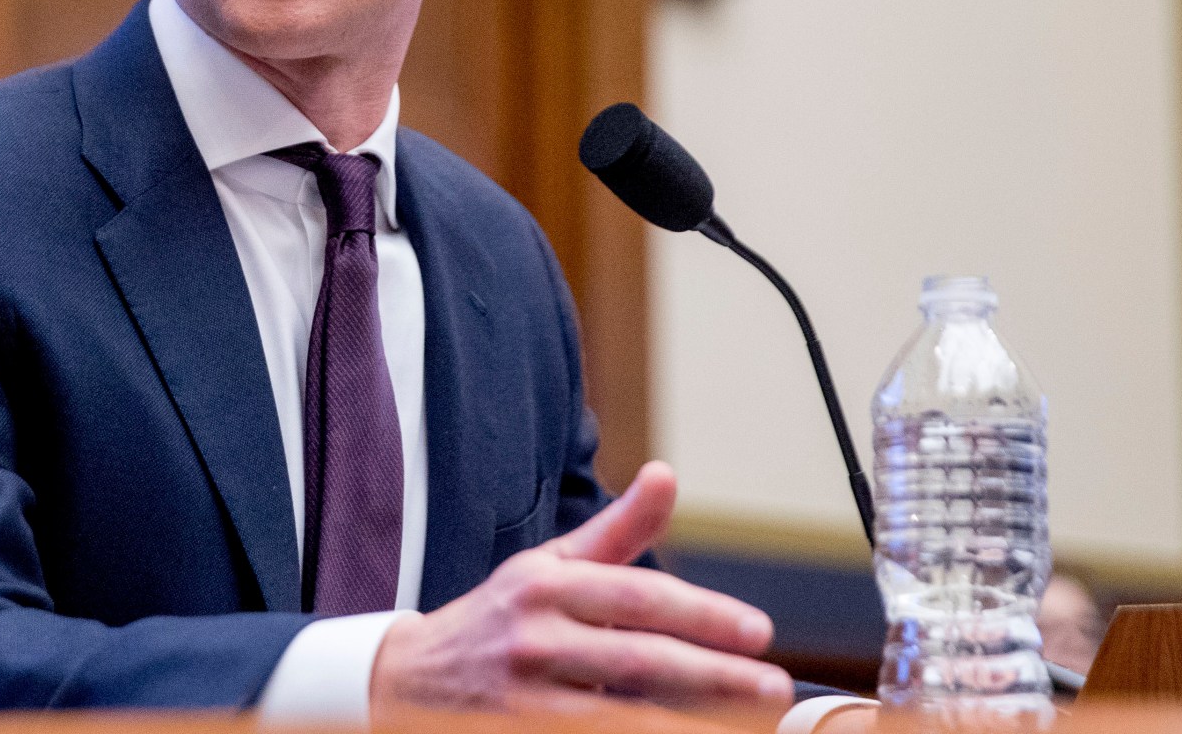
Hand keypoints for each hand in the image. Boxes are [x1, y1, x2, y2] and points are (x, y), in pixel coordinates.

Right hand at [369, 461, 795, 714]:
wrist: (407, 679)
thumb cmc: (498, 618)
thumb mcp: (549, 565)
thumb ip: (617, 530)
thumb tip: (667, 474)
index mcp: (546, 583)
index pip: (639, 597)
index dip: (703, 615)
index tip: (759, 632)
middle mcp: (533, 635)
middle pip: (639, 658)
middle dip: (714, 675)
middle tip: (773, 687)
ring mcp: (521, 694)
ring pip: (620, 712)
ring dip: (686, 719)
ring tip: (742, 722)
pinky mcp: (514, 732)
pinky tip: (683, 733)